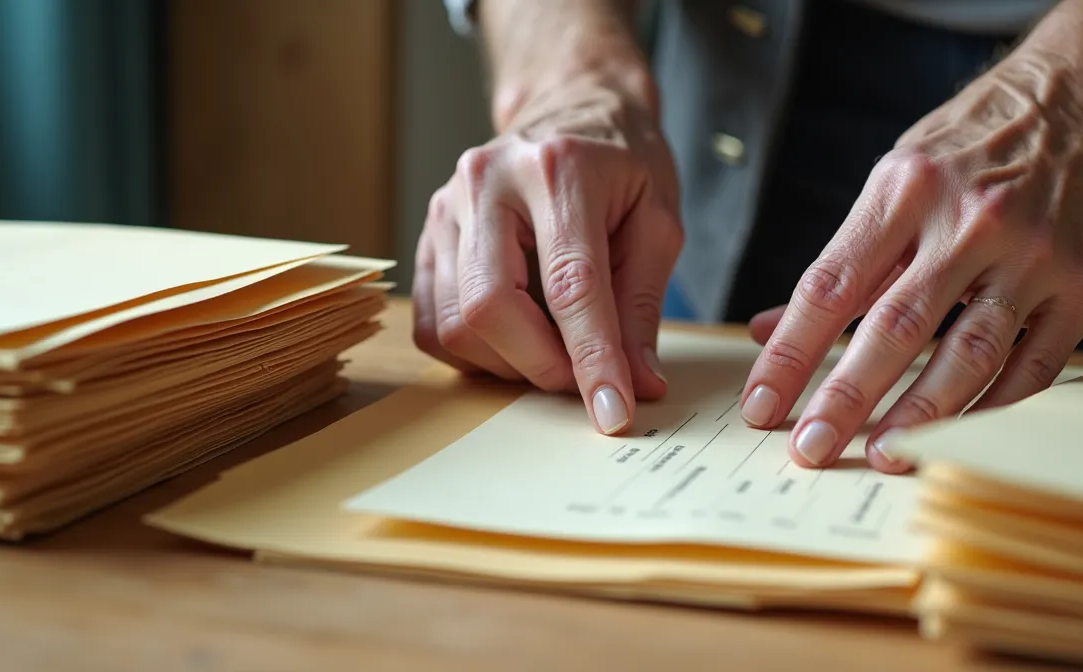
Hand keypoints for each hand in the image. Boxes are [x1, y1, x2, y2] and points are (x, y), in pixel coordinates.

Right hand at [412, 77, 681, 434]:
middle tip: (582, 379)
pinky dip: (478, 352)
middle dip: (540, 366)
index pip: (570, 286)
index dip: (592, 359)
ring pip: (457, 325)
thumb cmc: (621, 165)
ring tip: (554, 346)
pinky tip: (517, 334)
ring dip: (511, 362)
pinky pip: (434, 325)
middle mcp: (486, 182)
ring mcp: (444, 208)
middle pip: (489, 308)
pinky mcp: (425, 239)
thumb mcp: (657, 223)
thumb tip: (637, 384)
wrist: (570, 111)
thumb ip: (641, 306)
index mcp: (556, 168)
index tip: (614, 413)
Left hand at [740, 47, 1082, 472]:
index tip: (762, 406)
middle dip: (846, 397)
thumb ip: (842, 262)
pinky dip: (992, 408)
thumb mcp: (896, 180)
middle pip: (895, 327)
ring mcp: (1032, 254)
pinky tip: (956, 439)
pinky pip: (1034, 365)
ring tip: (882, 455)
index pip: (831, 286)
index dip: (791, 353)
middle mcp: (968, 221)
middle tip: (809, 448)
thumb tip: (771, 331)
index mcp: (905, 191)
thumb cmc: (975, 148)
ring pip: (968, 353)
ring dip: (921, 414)